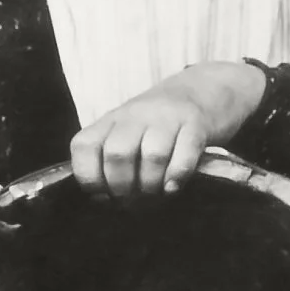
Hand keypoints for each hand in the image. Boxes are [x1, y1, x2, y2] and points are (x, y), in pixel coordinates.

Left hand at [71, 60, 267, 199]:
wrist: (205, 88)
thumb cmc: (159, 124)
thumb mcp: (128, 134)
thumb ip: (111, 161)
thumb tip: (103, 200)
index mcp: (111, 120)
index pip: (84, 147)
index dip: (89, 178)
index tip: (103, 196)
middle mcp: (135, 115)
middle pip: (118, 154)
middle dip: (123, 187)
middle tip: (133, 201)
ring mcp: (167, 116)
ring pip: (152, 155)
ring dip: (152, 185)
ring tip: (156, 194)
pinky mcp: (196, 123)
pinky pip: (185, 153)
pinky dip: (177, 176)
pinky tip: (173, 186)